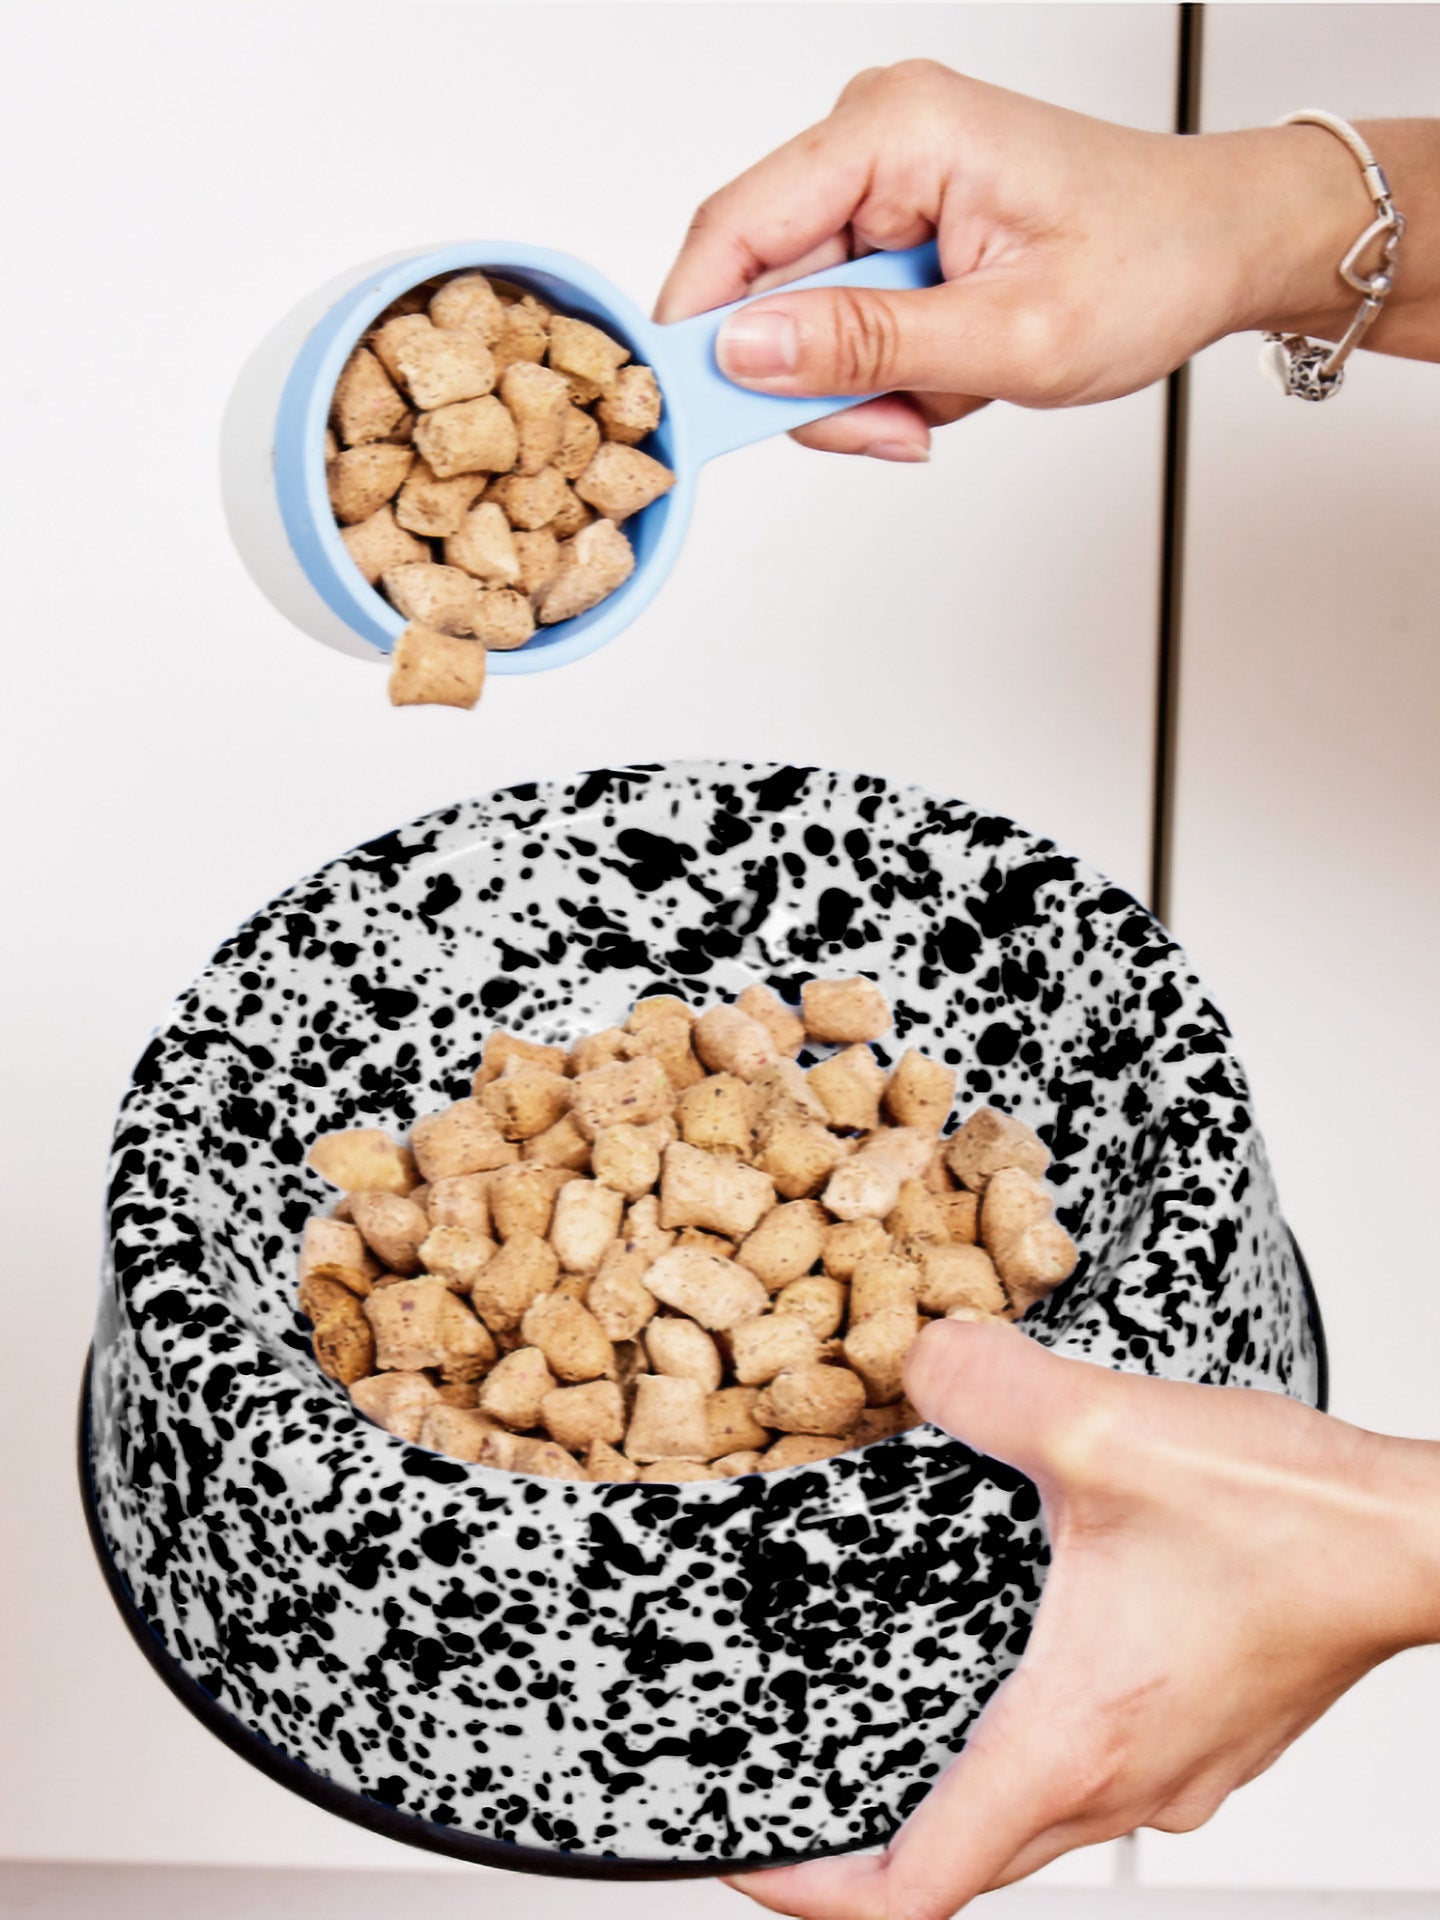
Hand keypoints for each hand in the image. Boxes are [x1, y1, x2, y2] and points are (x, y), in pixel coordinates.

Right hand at [657, 63, 1433, 458]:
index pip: (735, 229)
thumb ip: (866, 345)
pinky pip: (842, 319)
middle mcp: (876, 138)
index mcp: (896, 129)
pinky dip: (887, 370)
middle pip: (763, 287)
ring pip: (801, 319)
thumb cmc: (1150, 261)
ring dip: (863, 384)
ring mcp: (882, 180)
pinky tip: (949, 371)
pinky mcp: (894, 221)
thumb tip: (746, 353)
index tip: (691, 417)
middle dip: (818, 380)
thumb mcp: (1008, 335)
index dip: (697, 331)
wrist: (1218, 247)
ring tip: (946, 395)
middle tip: (895, 427)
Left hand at [725, 1318, 1439, 1918]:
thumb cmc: (1291, 1515)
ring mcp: (1170, 1769)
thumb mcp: (1103, 1425)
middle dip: (862, 1830)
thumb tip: (913, 1360)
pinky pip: (1087, 1763)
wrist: (1417, 1534)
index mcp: (1071, 1743)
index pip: (912, 1888)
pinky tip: (1011, 1638)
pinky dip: (1023, 1730)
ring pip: (1027, 1813)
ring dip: (949, 1776)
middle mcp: (1120, 1781)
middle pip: (960, 1860)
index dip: (805, 1887)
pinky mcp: (1202, 1731)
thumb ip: (980, 1387)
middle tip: (789, 1769)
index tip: (744, 1847)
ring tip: (881, 1700)